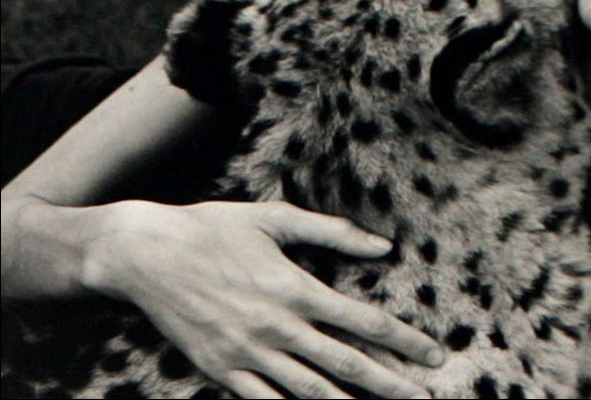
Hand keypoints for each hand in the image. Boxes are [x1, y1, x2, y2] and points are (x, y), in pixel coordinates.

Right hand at [82, 200, 442, 398]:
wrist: (144, 254)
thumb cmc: (214, 228)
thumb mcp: (276, 218)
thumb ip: (334, 232)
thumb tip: (384, 246)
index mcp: (296, 287)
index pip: (365, 321)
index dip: (406, 341)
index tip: (436, 355)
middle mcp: (277, 326)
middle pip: (347, 364)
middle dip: (392, 384)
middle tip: (426, 398)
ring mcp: (247, 353)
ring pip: (311, 391)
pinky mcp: (220, 370)